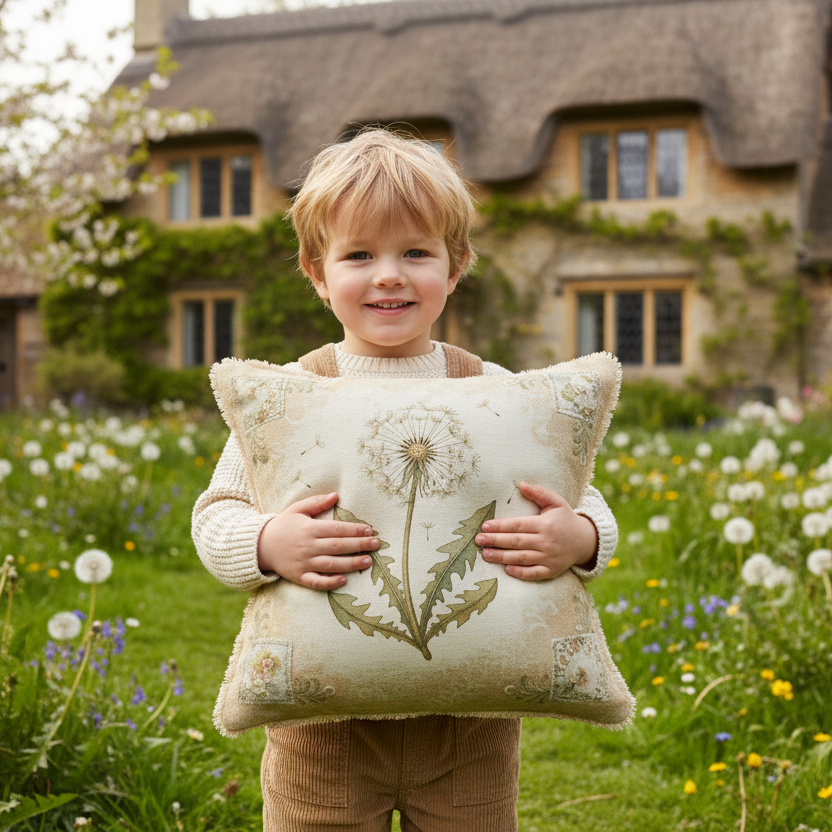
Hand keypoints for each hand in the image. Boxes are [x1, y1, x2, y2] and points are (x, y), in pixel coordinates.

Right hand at [257, 492, 378, 589]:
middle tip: (376, 544)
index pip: (336, 529)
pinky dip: (330, 583)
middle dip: (359, 545)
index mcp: (309, 528)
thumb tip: (336, 495)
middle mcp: (307, 546)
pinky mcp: (298, 577)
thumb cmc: (282, 525)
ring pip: (331, 565)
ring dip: (351, 563)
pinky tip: (344, 580)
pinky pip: (316, 582)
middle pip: (337, 546)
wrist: (259, 546)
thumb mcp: (297, 509)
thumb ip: (317, 503)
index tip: (369, 530)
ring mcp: (303, 563)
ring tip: (368, 561)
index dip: (354, 530)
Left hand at [474, 482, 597, 580]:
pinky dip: (520, 572)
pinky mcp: (551, 571)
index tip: (484, 526)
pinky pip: (533, 573)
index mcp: (545, 524)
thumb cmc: (565, 519)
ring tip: (485, 554)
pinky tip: (506, 569)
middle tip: (478, 540)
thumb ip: (539, 492)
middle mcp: (547, 541)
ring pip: (522, 558)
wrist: (585, 541)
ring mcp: (549, 558)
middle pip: (516, 541)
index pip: (518, 525)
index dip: (500, 526)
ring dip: (502, 557)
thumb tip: (521, 484)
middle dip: (495, 541)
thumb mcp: (556, 502)